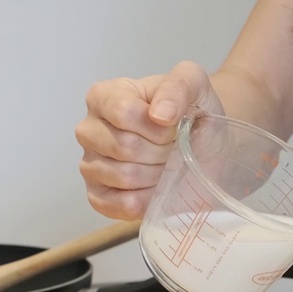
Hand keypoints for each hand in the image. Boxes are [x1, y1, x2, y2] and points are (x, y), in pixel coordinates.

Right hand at [75, 62, 225, 220]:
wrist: (204, 147)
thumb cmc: (193, 113)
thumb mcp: (195, 85)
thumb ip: (178, 87)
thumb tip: (159, 115)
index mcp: (103, 96)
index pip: (123, 113)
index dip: (157, 127)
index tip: (173, 127)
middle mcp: (89, 130)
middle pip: (124, 147)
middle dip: (160, 152)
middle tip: (173, 148)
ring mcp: (90, 165)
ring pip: (123, 177)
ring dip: (157, 176)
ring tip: (166, 165)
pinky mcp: (98, 196)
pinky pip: (117, 205)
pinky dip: (146, 200)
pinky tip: (157, 188)